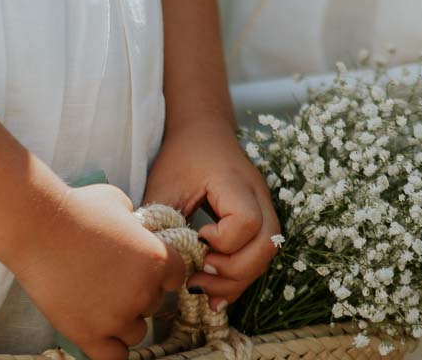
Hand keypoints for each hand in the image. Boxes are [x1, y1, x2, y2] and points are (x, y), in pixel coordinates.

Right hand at [17, 181, 185, 359]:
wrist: (39, 227)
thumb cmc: (78, 207)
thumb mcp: (119, 202)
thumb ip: (135, 223)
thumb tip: (135, 230)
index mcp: (156, 258)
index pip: (176, 276)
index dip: (161, 270)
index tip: (145, 266)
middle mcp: (142, 292)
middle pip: (153, 304)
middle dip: (137, 291)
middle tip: (112, 276)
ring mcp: (116, 318)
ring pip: (136, 332)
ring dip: (124, 319)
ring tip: (101, 299)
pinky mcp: (89, 335)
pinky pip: (114, 357)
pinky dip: (111, 346)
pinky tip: (100, 329)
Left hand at [144, 116, 279, 308]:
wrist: (203, 130)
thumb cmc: (181, 156)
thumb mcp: (165, 185)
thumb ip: (161, 222)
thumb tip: (153, 264)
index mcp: (234, 180)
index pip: (247, 221)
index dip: (223, 241)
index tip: (196, 237)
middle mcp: (258, 194)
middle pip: (266, 245)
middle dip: (234, 272)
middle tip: (199, 275)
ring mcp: (264, 207)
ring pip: (267, 254)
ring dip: (237, 279)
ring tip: (202, 286)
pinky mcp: (260, 219)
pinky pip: (259, 254)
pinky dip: (240, 277)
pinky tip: (216, 292)